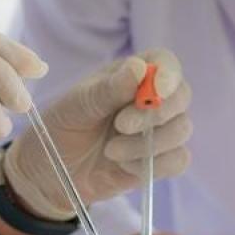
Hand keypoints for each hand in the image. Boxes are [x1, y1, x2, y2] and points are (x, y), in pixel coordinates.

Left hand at [2, 49, 191, 220]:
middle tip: (121, 125)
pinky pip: (178, 160)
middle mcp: (151, 98)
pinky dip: (154, 165)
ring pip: (181, 130)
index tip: (157, 90)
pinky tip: (125, 166)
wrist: (52, 171)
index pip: (165, 63)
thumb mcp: (77, 106)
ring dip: (147, 144)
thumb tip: (139, 67)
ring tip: (111, 151)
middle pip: (181, 96)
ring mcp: (159, 129)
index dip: (168, 74)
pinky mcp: (160, 160)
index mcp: (132, 74)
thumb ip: (107, 89)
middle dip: (155, 114)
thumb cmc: (62, 128)